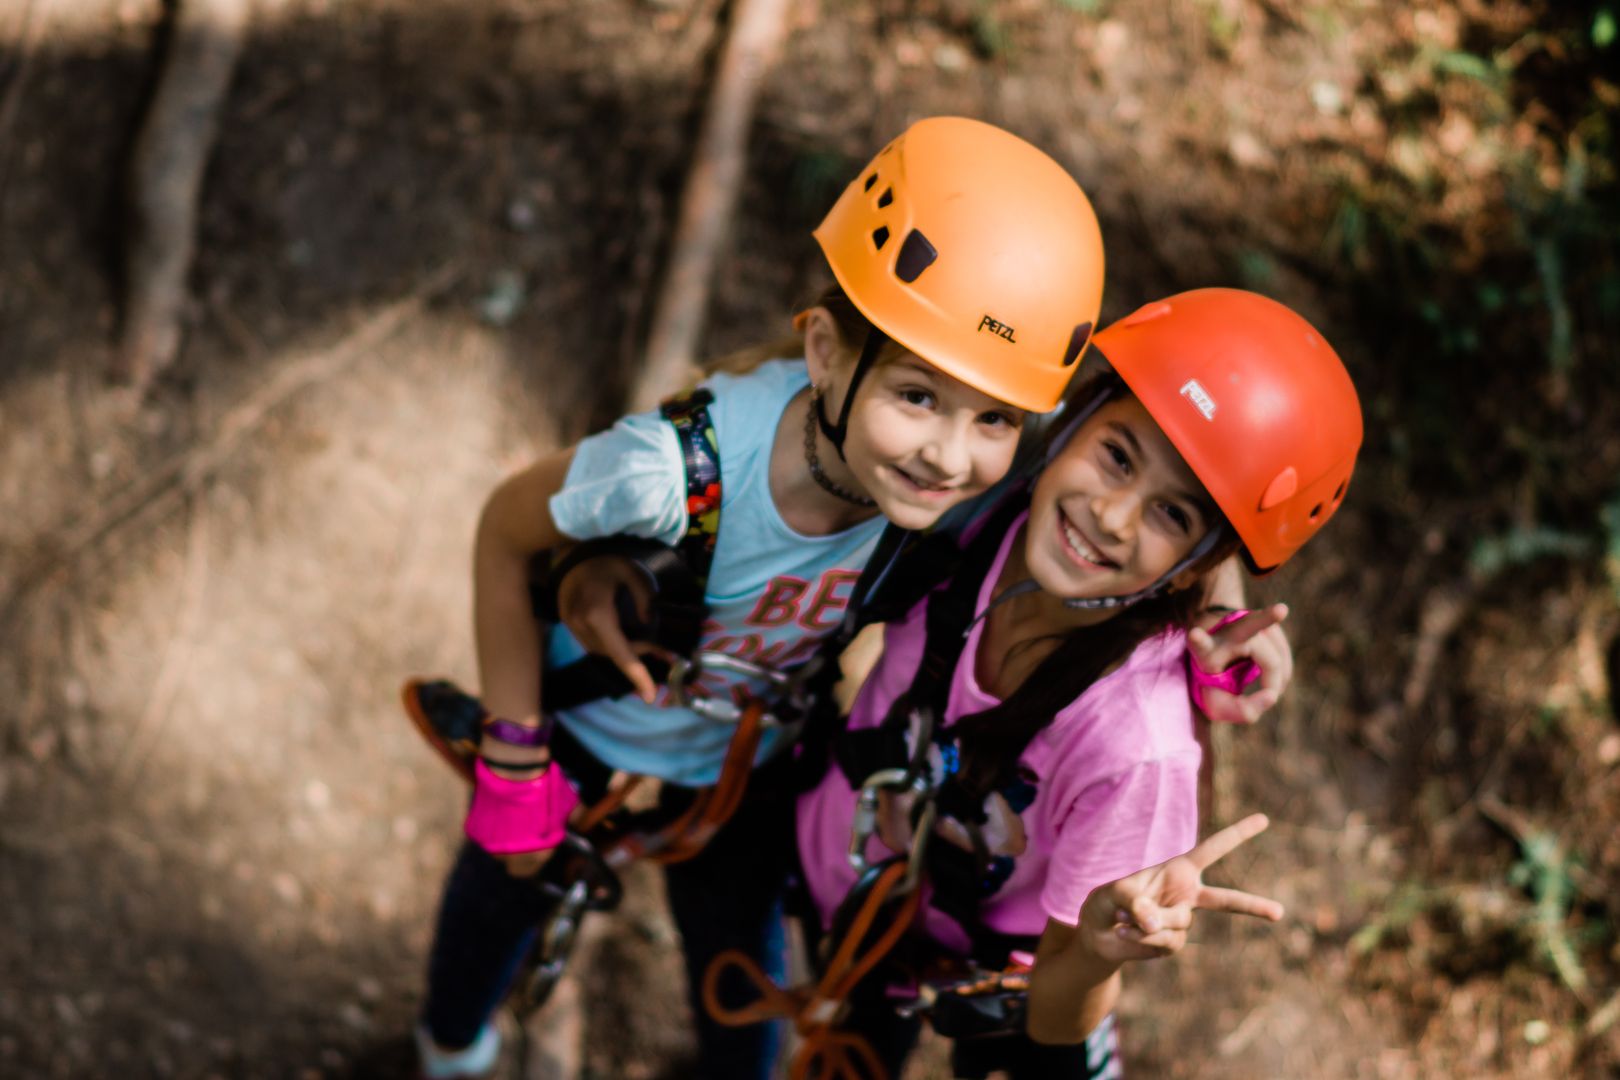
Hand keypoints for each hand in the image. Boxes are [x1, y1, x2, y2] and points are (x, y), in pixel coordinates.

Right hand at [555, 555, 660, 703]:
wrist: (571, 553)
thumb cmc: (605, 559)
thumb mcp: (632, 572)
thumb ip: (644, 598)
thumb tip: (649, 624)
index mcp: (598, 614)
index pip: (621, 653)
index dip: (637, 676)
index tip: (650, 696)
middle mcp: (581, 625)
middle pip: (613, 654)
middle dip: (637, 657)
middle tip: (661, 650)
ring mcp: (572, 625)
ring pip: (601, 652)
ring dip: (624, 652)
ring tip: (647, 644)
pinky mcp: (568, 623)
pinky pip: (592, 643)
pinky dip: (611, 645)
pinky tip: (625, 637)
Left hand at [1077, 813, 1283, 965]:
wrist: (1095, 935)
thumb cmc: (1105, 903)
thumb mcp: (1112, 893)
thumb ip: (1134, 902)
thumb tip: (1155, 923)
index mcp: (1177, 870)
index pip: (1212, 850)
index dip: (1237, 834)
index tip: (1264, 820)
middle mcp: (1185, 895)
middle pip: (1225, 900)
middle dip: (1253, 906)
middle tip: (1280, 913)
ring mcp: (1182, 921)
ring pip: (1175, 922)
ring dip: (1146, 923)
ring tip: (1123, 919)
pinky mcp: (1172, 943)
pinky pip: (1162, 941)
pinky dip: (1139, 938)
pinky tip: (1124, 934)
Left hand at [1187, 604, 1291, 723]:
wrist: (1218, 653)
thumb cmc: (1218, 682)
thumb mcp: (1218, 705)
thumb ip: (1242, 712)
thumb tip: (1272, 697)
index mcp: (1207, 650)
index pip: (1200, 645)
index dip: (1198, 641)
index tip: (1194, 635)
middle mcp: (1228, 632)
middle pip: (1249, 625)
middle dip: (1266, 618)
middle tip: (1281, 610)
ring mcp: (1250, 622)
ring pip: (1275, 660)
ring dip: (1276, 684)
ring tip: (1265, 694)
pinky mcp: (1267, 623)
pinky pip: (1284, 656)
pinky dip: (1282, 676)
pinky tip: (1272, 682)